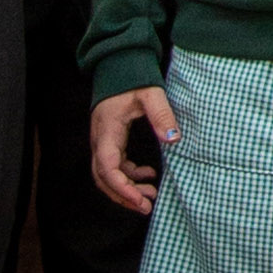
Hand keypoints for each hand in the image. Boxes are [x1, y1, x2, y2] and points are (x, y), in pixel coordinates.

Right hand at [91, 87, 176, 216]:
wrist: (119, 65)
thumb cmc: (132, 78)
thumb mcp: (151, 94)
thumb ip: (162, 115)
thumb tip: (173, 139)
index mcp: (106, 131)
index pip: (107, 168)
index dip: (121, 188)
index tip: (139, 200)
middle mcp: (99, 140)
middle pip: (103, 177)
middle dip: (123, 196)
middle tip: (146, 207)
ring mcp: (102, 141)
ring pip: (107, 174)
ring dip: (126, 188)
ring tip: (151, 196)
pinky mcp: (110, 140)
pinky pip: (115, 165)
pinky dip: (129, 175)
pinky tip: (148, 175)